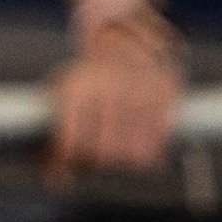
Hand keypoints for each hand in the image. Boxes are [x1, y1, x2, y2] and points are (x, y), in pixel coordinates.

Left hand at [47, 10, 182, 176]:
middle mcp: (109, 88)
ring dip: (125, 160)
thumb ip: (56, 144)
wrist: (121, 37)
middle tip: (98, 155)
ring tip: (119, 150)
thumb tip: (55, 184)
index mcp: (77, 89)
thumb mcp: (62, 100)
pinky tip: (139, 143)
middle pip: (104, 155)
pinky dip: (150, 152)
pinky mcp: (166, 92)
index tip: (73, 158)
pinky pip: (159, 143)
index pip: (72, 144)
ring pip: (134, 156)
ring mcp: (140, 90)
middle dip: (98, 162)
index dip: (70, 160)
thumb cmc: (87, 80)